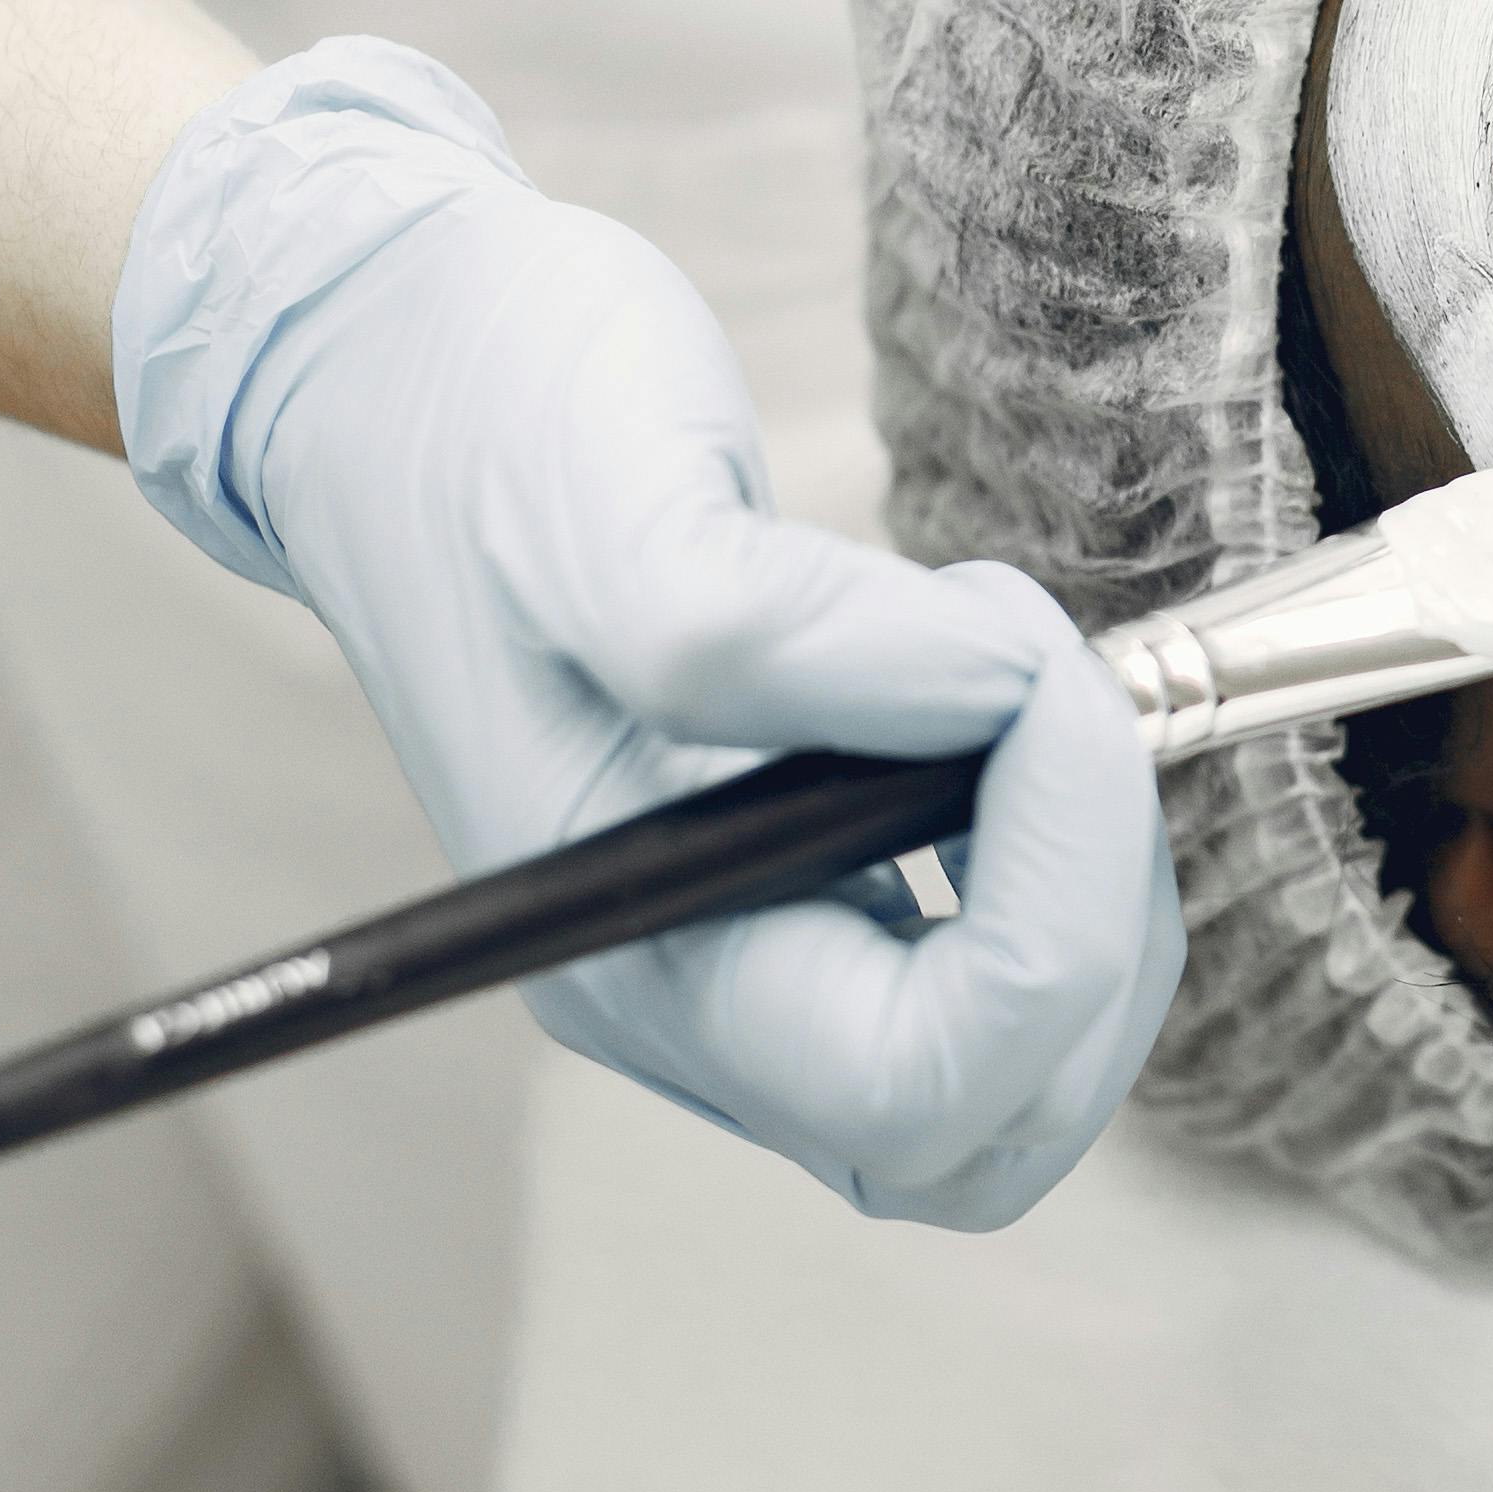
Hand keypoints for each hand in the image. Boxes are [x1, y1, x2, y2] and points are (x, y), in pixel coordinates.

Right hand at [114, 41, 1185, 1227]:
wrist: (393, 370)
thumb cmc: (483, 423)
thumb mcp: (610, 501)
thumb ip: (780, 632)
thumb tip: (986, 695)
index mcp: (632, 948)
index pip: (920, 1080)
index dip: (1052, 911)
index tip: (1048, 686)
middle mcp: (689, 993)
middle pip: (992, 1121)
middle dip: (1099, 925)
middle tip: (1066, 700)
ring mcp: (744, 948)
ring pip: (1014, 1067)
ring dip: (1092, 890)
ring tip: (1031, 686)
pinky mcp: (795, 884)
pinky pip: (985, 965)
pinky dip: (1059, 854)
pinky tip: (1010, 704)